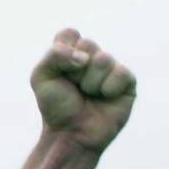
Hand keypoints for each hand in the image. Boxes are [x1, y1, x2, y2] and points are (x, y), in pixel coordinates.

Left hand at [31, 29, 135, 153]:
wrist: (70, 135)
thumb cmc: (56, 108)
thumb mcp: (41, 78)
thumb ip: (53, 55)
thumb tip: (84, 57)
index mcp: (72, 54)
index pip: (69, 34)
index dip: (62, 53)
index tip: (59, 74)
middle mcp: (93, 58)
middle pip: (87, 44)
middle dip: (75, 70)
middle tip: (74, 88)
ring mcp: (111, 68)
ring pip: (103, 59)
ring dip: (90, 82)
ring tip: (88, 96)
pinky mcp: (127, 81)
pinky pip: (119, 73)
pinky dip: (107, 89)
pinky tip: (104, 99)